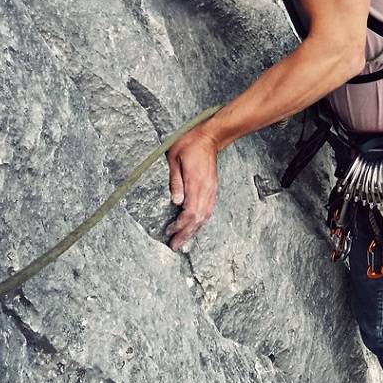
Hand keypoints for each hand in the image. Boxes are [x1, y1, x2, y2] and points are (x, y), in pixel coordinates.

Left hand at [165, 126, 223, 251]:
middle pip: (198, 218)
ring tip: (183, 240)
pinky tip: (194, 226)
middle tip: (175, 245)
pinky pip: (208, 210)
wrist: (211, 136)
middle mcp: (206, 189)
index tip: (169, 232)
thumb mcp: (175, 158)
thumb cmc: (190, 143)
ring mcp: (211, 190)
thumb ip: (175, 181)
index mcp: (196, 183)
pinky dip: (200, 221)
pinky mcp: (212, 188)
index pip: (190, 211)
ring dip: (193, 230)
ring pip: (204, 216)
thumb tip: (176, 202)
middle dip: (186, 234)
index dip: (180, 225)